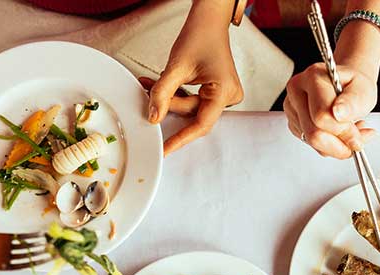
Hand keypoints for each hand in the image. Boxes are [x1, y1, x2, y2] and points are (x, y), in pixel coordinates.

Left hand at [144, 0, 242, 154]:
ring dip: (170, 97)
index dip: (181, 138)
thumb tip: (153, 117)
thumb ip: (162, 93)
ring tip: (151, 84)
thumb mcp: (176, 67)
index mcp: (225, 92)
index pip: (201, 124)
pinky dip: (177, 93)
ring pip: (191, 107)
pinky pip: (194, 99)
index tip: (165, 149)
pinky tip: (162, 83)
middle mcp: (229, 96)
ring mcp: (224, 94)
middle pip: (193, 114)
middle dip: (169, 105)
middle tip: (150, 95)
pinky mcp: (217, 91)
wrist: (208, 20)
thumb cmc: (201, 35)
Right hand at [284, 63, 377, 158]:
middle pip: (313, 134)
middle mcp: (297, 91)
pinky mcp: (293, 122)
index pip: (322, 116)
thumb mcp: (363, 89)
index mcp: (313, 78)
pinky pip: (310, 144)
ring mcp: (292, 108)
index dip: (343, 132)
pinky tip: (338, 133)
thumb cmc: (354, 85)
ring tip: (350, 133)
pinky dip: (328, 145)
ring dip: (336, 145)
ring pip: (311, 142)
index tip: (359, 135)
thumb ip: (353, 102)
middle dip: (339, 143)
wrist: (346, 84)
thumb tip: (339, 114)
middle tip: (357, 140)